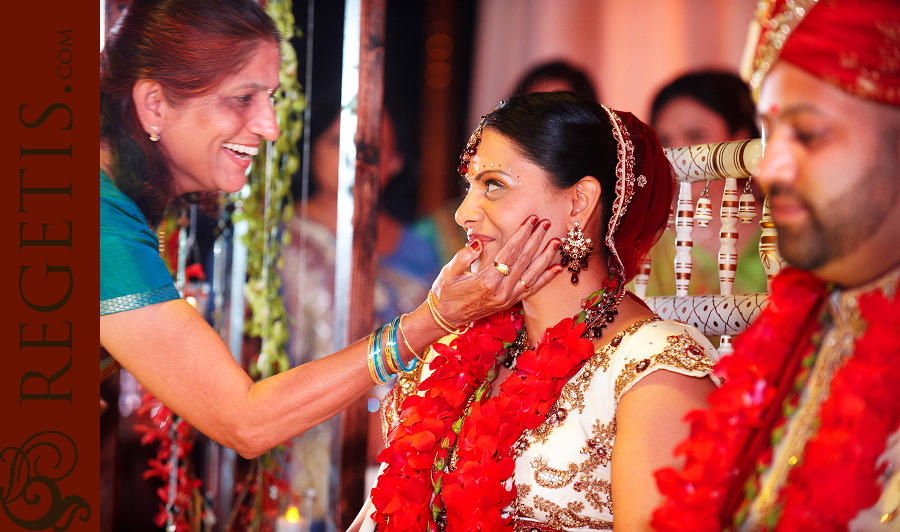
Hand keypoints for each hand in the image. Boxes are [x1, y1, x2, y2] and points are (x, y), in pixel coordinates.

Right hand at [431, 215, 560, 326]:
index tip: (531, 220)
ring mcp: (508, 298)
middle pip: (524, 261)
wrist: (446, 318)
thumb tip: (477, 242)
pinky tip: (557, 268)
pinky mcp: (510, 303)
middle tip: (547, 223)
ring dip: (546, 257)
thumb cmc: (445, 292)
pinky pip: (532, 290)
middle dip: (536, 240)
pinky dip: (546, 279)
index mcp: (487, 281)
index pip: (509, 253)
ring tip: (557, 242)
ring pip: (532, 275)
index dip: (521, 235)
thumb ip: (463, 257)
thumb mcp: (449, 273)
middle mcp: (501, 291)